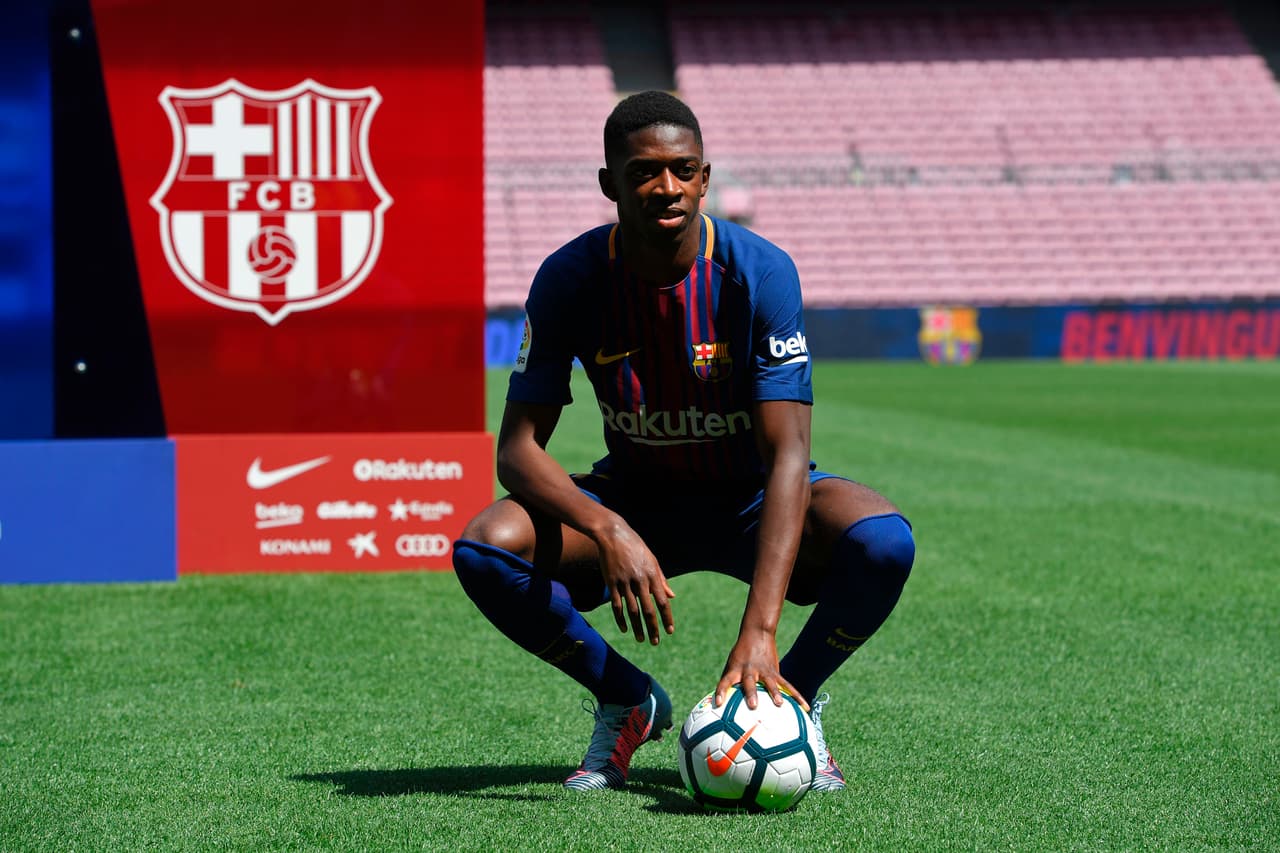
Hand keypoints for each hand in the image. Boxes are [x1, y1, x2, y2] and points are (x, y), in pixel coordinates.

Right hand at [596, 523, 674, 644]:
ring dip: (637, 627)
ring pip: (632, 610)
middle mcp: (639, 580)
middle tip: (655, 642)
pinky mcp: (612, 582)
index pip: (662, 601)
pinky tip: (625, 629)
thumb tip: (672, 597)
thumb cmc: (635, 547)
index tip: (669, 631)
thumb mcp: (652, 560)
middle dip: (653, 628)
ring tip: (641, 639)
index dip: (666, 618)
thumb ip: (662, 580)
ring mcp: (624, 582)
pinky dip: (621, 619)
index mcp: (652, 575)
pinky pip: (617, 605)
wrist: (613, 534)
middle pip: (648, 610)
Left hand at [714, 628, 807, 711]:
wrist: (756, 633)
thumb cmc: (740, 655)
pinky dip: (796, 696)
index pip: (725, 681)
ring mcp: (763, 671)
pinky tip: (805, 707)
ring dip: (774, 693)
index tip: (717, 703)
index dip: (721, 692)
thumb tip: (718, 706)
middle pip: (749, 683)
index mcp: (735, 669)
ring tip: (779, 704)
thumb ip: (728, 684)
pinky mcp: (775, 671)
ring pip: (770, 683)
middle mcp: (749, 670)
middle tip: (753, 706)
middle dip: (751, 694)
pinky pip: (787, 685)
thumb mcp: (731, 665)